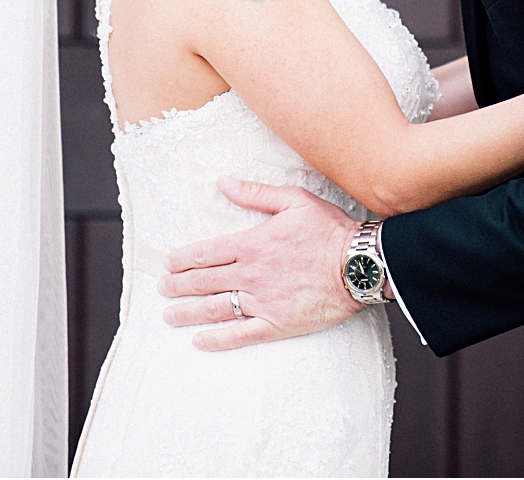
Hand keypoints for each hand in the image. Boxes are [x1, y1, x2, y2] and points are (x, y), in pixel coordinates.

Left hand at [159, 178, 365, 351]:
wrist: (360, 265)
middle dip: (178, 286)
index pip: (205, 252)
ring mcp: (263, 301)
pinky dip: (217, 340)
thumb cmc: (330, 230)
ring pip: (215, 309)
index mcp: (253, 243)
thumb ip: (255, 193)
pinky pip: (240, 335)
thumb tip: (224, 182)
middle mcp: (251, 274)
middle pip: (203, 281)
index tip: (169, 265)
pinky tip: (200, 341)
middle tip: (163, 289)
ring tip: (170, 315)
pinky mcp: (277, 324)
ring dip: (188, 313)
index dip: (181, 260)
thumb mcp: (294, 200)